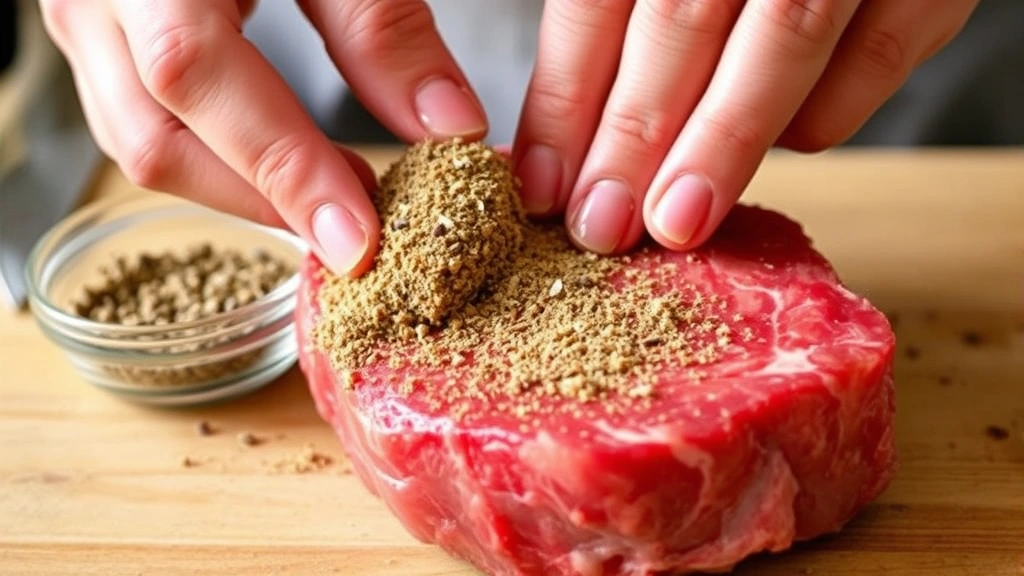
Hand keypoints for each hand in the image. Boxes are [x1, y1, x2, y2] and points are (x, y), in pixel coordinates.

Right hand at [39, 0, 486, 275]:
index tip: (357, 237)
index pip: (196, 75)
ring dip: (241, 190)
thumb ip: (381, 24)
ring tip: (331, 203)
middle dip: (263, 200)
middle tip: (357, 233)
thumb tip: (446, 126)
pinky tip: (286, 168)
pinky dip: (221, 161)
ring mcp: (85, 21)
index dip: (280, 166)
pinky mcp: (101, 39)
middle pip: (156, 138)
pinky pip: (145, 124)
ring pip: (143, 144)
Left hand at [511, 0, 979, 253]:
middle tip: (600, 227)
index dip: (567, 100)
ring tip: (675, 224)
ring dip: (722, 145)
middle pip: (681, 19)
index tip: (544, 188)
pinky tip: (778, 148)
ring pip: (783, 38)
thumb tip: (562, 154)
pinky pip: (875, 56)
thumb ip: (620, 25)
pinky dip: (819, 118)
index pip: (597, 0)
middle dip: (634, 136)